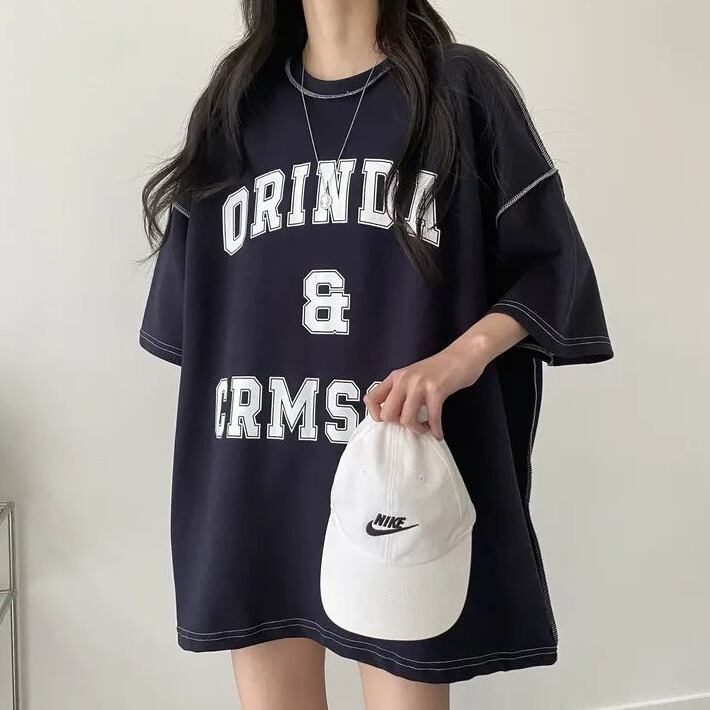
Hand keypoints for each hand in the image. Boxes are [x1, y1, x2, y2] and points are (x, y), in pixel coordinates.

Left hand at [363, 338, 489, 440]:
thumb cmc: (440, 369)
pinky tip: (438, 433)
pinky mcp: (437, 390)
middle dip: (399, 425)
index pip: (370, 399)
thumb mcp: (414, 377)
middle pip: (387, 414)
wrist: (464, 354)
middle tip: (412, 423)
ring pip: (406, 419)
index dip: (377, 415)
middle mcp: (404, 380)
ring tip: (426, 428)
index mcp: (396, 377)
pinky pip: (432, 418)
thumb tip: (396, 415)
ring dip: (417, 429)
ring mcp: (419, 384)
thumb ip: (403, 391)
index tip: (392, 420)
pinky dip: (435, 430)